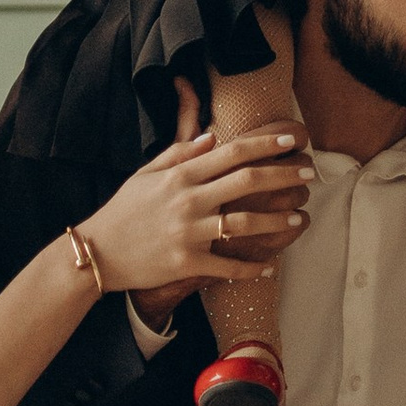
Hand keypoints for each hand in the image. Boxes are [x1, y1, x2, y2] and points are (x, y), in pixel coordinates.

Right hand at [83, 98, 313, 305]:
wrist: (96, 252)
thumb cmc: (122, 211)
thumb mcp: (146, 174)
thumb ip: (179, 153)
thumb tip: (213, 137)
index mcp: (180, 174)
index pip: (232, 151)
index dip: (266, 143)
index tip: (291, 139)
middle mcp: (188, 199)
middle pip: (247, 180)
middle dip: (284, 174)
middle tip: (309, 174)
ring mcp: (188, 231)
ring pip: (245, 222)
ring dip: (277, 220)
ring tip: (300, 218)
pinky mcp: (185, 262)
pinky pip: (227, 265)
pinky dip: (253, 267)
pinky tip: (272, 266)